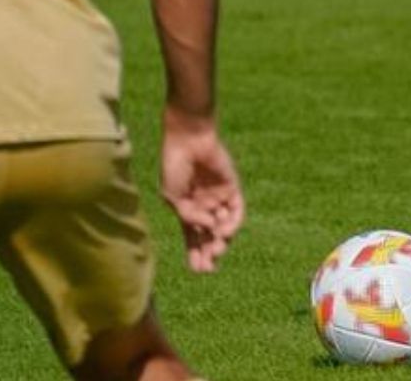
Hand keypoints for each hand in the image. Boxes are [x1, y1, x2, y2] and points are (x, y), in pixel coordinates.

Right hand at [160, 113, 243, 272]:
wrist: (187, 140)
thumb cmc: (174, 166)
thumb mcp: (173, 196)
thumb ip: (189, 216)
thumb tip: (208, 229)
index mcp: (187, 210)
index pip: (193, 238)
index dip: (194, 255)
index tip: (196, 270)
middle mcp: (205, 207)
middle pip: (210, 237)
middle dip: (209, 253)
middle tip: (209, 267)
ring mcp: (218, 199)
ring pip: (224, 227)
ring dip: (221, 241)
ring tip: (216, 250)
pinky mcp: (232, 188)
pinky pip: (236, 211)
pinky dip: (232, 223)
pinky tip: (224, 232)